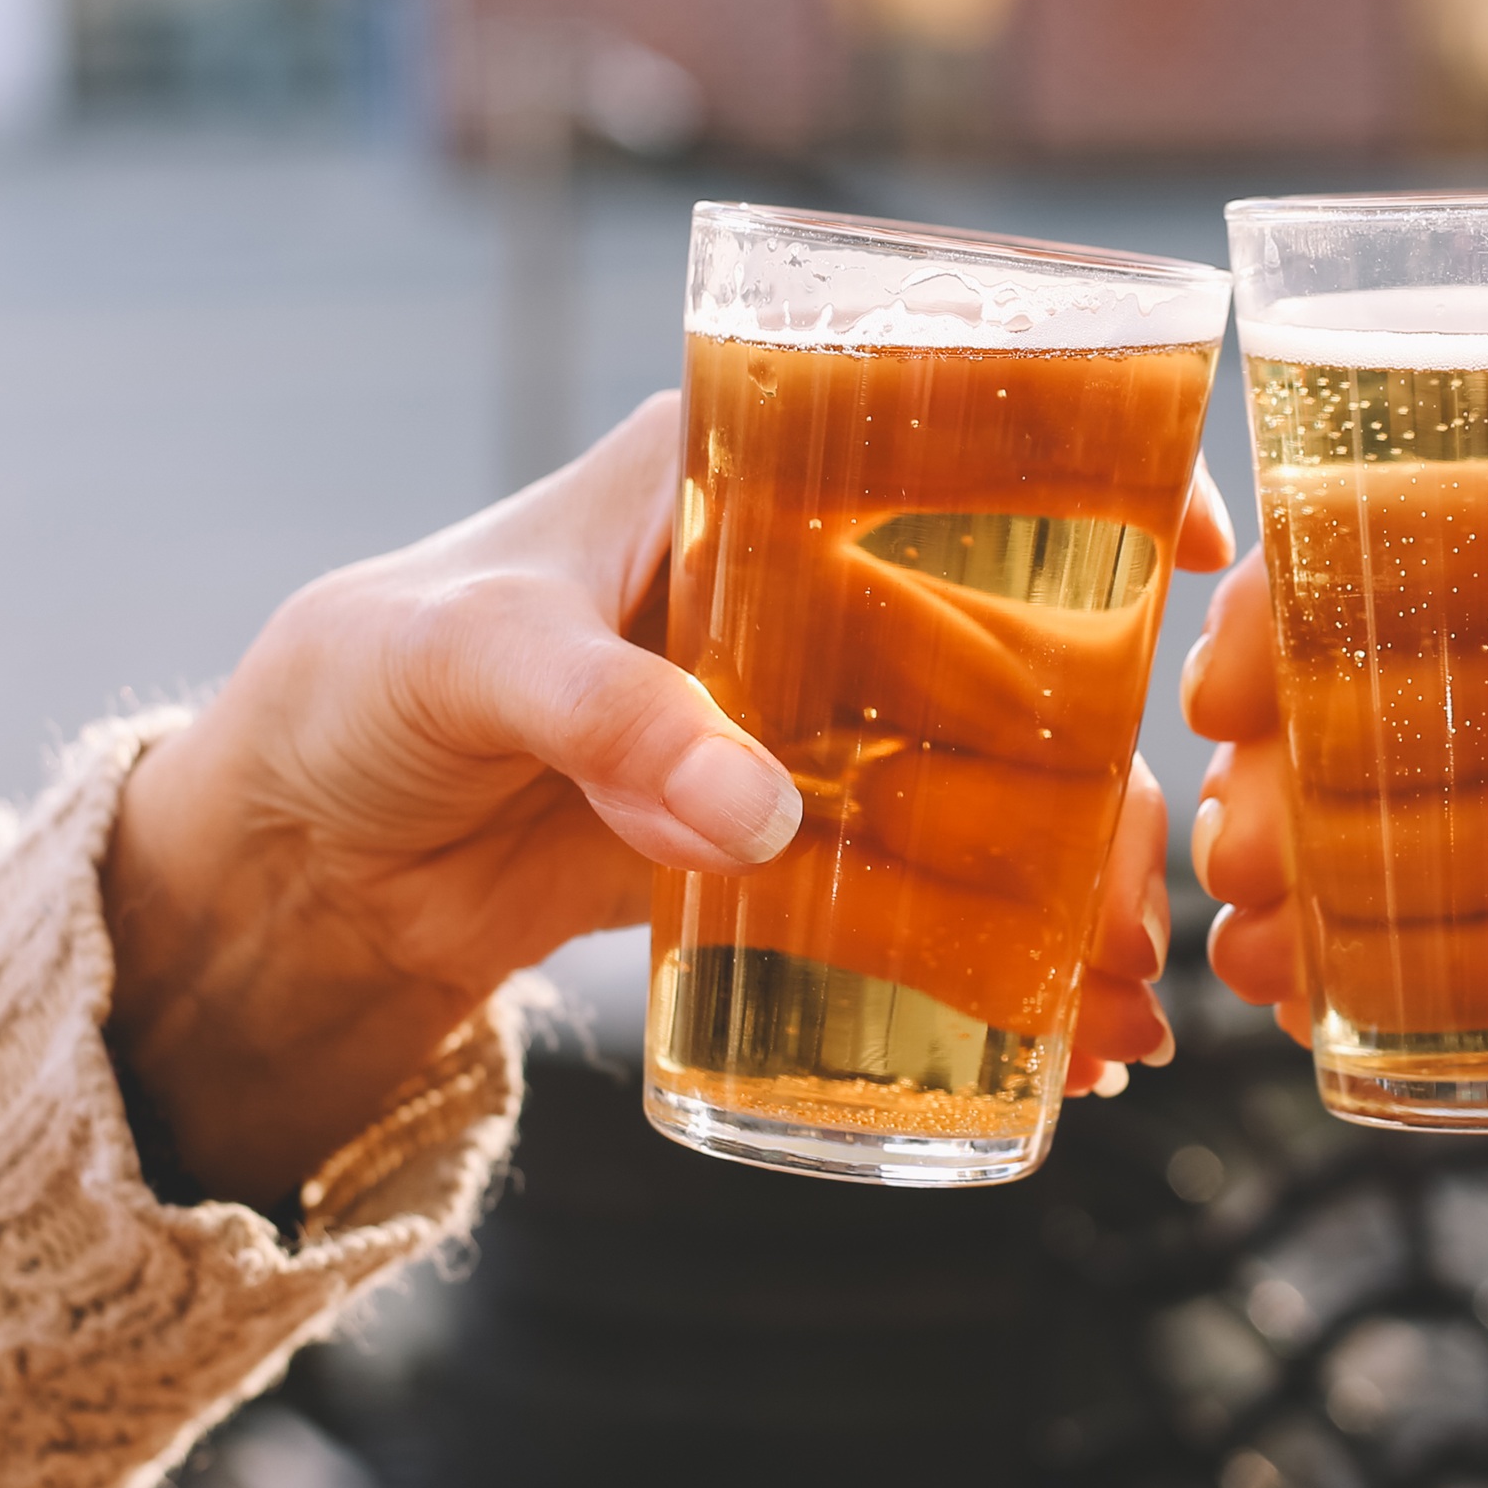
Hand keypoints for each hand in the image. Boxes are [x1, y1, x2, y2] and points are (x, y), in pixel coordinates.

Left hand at [106, 393, 1233, 1199]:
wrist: (291, 855)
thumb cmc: (359, 684)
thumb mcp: (467, 663)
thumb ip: (604, 715)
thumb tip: (764, 814)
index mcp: (737, 471)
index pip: (948, 440)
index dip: (1096, 476)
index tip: (1196, 554)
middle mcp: (797, 588)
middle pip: (1007, 661)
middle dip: (1099, 782)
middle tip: (1141, 904)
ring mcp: (799, 724)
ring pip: (983, 794)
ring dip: (1068, 896)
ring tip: (1122, 1009)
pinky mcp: (776, 845)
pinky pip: (912, 897)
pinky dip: (991, 968)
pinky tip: (1059, 1047)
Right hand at [1183, 469, 1487, 1049]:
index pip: (1458, 546)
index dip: (1323, 599)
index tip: (1237, 677)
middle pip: (1420, 714)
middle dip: (1307, 776)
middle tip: (1230, 850)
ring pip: (1451, 843)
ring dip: (1339, 889)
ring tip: (1243, 947)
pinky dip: (1430, 984)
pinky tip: (1324, 1008)